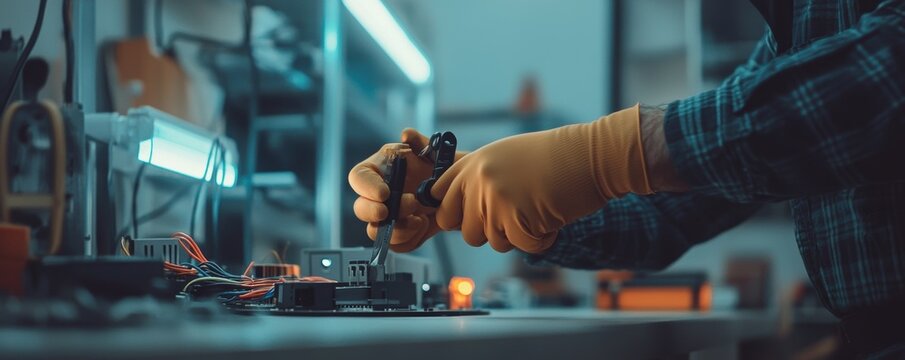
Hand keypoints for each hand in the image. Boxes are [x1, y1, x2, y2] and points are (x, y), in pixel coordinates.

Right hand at [348, 129, 465, 251]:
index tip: (385, 193)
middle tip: (403, 207)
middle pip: (360, 209)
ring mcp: (387, 217)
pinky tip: (424, 225)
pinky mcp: (400, 234)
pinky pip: (396, 245)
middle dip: (377, 212)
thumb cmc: (442, 168)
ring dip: (397, 228)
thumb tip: (407, 134)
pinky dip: (410, 239)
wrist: (460, 191)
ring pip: (376, 232)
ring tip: (420, 218)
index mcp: (379, 170)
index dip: (367, 187)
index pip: (358, 178)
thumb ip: (422, 143)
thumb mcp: (435, 152)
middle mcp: (378, 195)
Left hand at [430, 105, 653, 252]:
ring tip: (536, 211)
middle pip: (464, 230)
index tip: (474, 212)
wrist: (589, 155)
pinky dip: (538, 240)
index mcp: (474, 163)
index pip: (440, 197)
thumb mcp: (506, 156)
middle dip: (486, 230)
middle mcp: (478, 181)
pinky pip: (518, 246)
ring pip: (492, 242)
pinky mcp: (515, 219)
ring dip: (515, 235)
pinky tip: (550, 221)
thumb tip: (459, 210)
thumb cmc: (555, 156)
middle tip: (513, 217)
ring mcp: (495, 200)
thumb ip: (479, 179)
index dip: (456, 211)